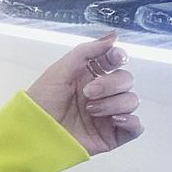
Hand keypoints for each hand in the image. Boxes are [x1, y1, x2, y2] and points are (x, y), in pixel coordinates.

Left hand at [25, 31, 142, 155]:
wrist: (35, 130)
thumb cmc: (42, 100)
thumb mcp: (60, 70)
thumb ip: (87, 51)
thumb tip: (113, 36)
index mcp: (90, 75)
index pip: (114, 61)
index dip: (119, 57)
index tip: (116, 58)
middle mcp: (102, 93)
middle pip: (126, 80)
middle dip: (110, 84)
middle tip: (87, 93)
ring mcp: (109, 114)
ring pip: (131, 101)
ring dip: (113, 103)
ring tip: (90, 111)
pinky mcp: (112, 135)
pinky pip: (136, 127)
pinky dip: (132, 122)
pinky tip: (115, 120)